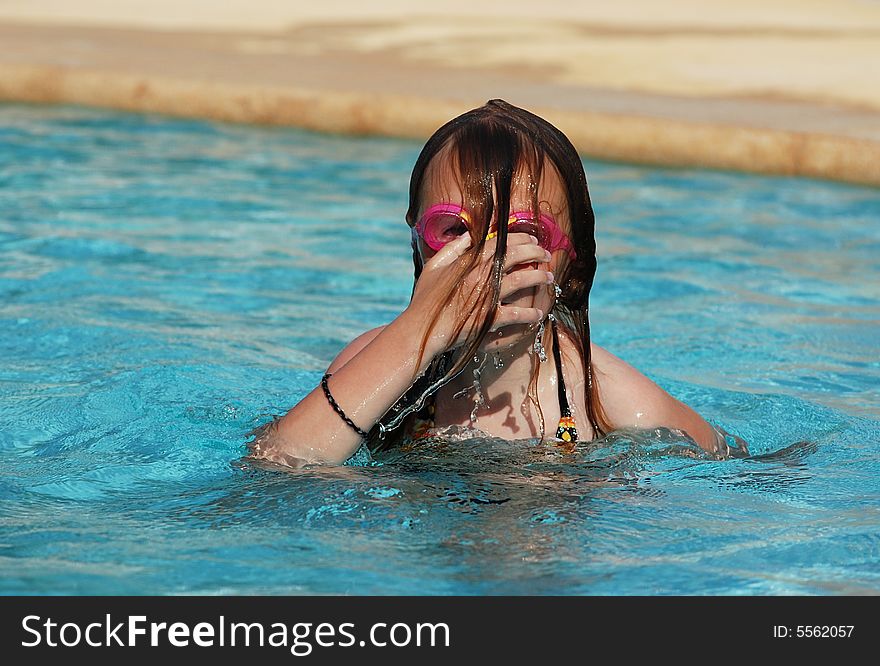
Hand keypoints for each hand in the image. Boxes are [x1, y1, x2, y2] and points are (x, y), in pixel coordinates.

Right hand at [405, 232, 551, 357]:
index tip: (533, 239)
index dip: (520, 238)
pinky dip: (529, 314)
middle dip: (536, 252)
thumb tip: (468, 236)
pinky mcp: (488, 318)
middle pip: (516, 256)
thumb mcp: (434, 267)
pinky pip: (515, 314)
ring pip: (521, 280)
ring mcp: (486, 296)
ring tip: (550, 278)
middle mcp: (481, 275)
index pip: (501, 242)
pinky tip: (538, 314)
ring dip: (539, 277)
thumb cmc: (425, 299)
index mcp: (470, 261)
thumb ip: (452, 249)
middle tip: (547, 254)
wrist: (421, 327)